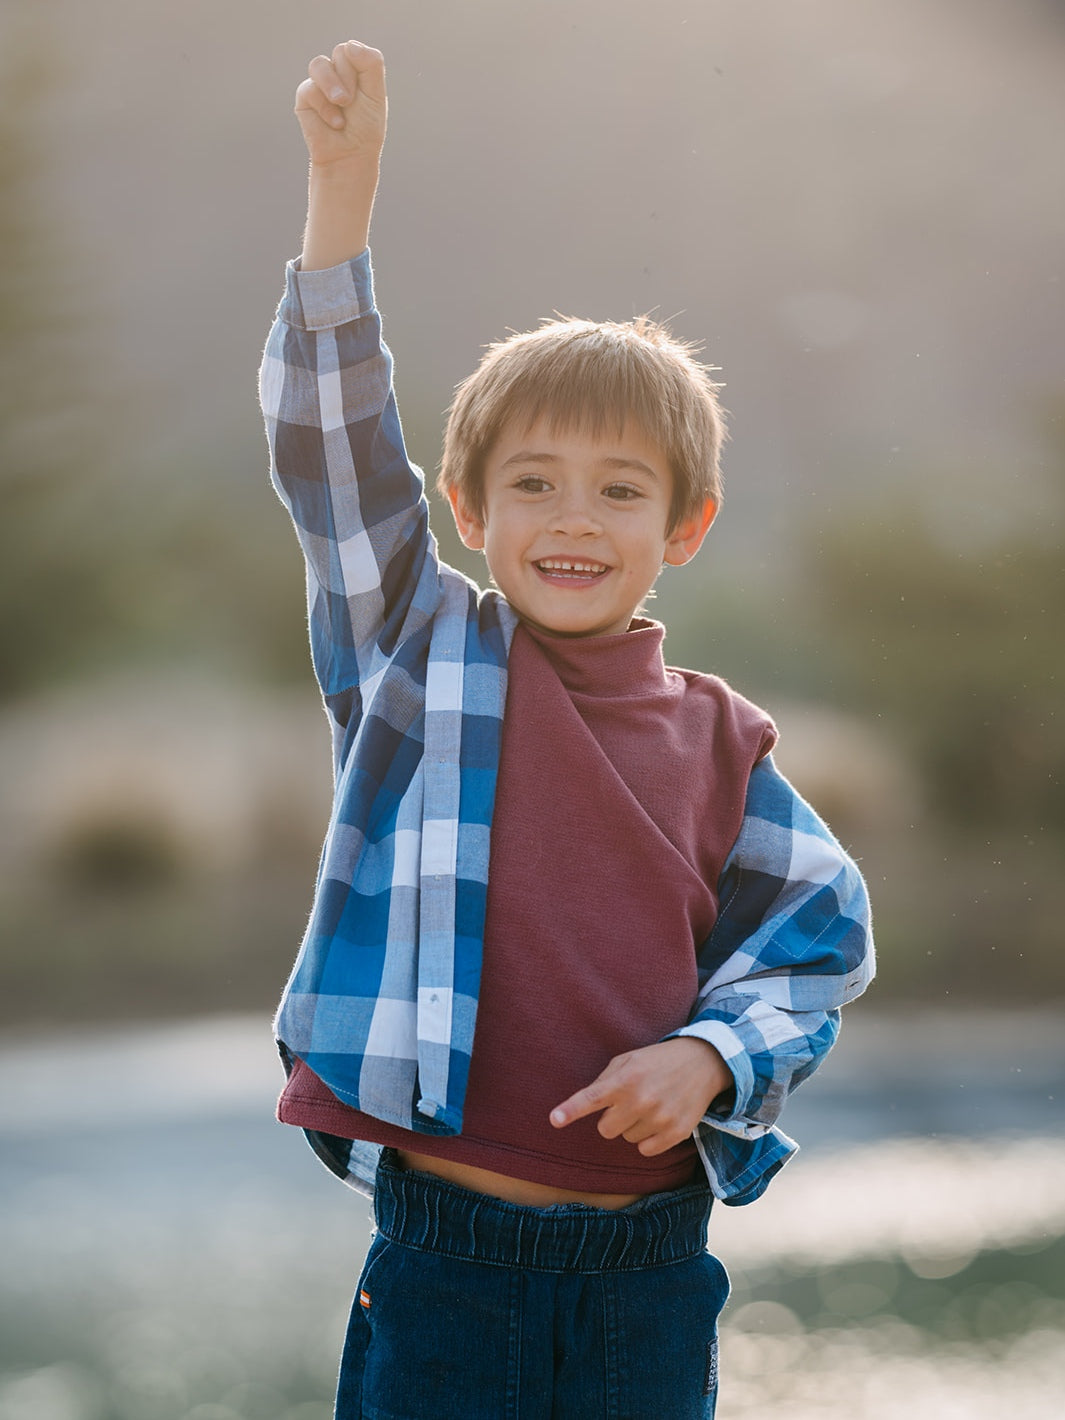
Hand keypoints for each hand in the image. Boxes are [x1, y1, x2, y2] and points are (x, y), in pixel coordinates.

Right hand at [295, 40, 386, 169]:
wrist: (350, 156)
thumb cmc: (365, 129)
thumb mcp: (376, 95)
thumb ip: (371, 65)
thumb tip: (349, 46)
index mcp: (356, 69)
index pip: (354, 49)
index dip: (360, 66)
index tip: (365, 91)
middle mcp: (338, 72)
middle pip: (340, 52)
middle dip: (349, 79)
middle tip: (352, 102)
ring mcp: (320, 82)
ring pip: (319, 64)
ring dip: (333, 85)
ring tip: (341, 104)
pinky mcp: (305, 96)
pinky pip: (310, 89)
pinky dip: (325, 108)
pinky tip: (334, 123)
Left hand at [549, 1037, 732, 1156]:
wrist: (702, 1062)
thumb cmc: (656, 1061)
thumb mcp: (628, 1060)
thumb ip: (604, 1081)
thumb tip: (585, 1106)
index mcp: (625, 1079)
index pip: (592, 1098)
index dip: (571, 1110)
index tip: (554, 1120)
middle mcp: (641, 1099)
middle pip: (606, 1129)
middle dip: (612, 1118)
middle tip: (629, 1102)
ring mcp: (660, 1118)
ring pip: (627, 1140)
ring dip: (633, 1126)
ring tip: (650, 1105)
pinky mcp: (676, 1133)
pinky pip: (645, 1150)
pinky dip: (648, 1139)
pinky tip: (659, 1120)